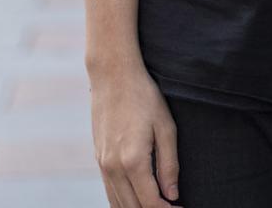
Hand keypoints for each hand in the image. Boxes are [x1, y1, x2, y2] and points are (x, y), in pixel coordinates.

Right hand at [90, 62, 178, 206]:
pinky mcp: (98, 159)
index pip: (150, 203)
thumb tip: (173, 194)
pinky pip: (109, 190)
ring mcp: (102, 165)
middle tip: (172, 207)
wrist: (113, 76)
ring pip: (117, 204)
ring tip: (158, 204)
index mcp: (132, 161)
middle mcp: (113, 167)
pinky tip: (138, 199)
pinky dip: (123, 201)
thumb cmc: (144, 97)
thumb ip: (169, 164)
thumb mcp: (166, 128)